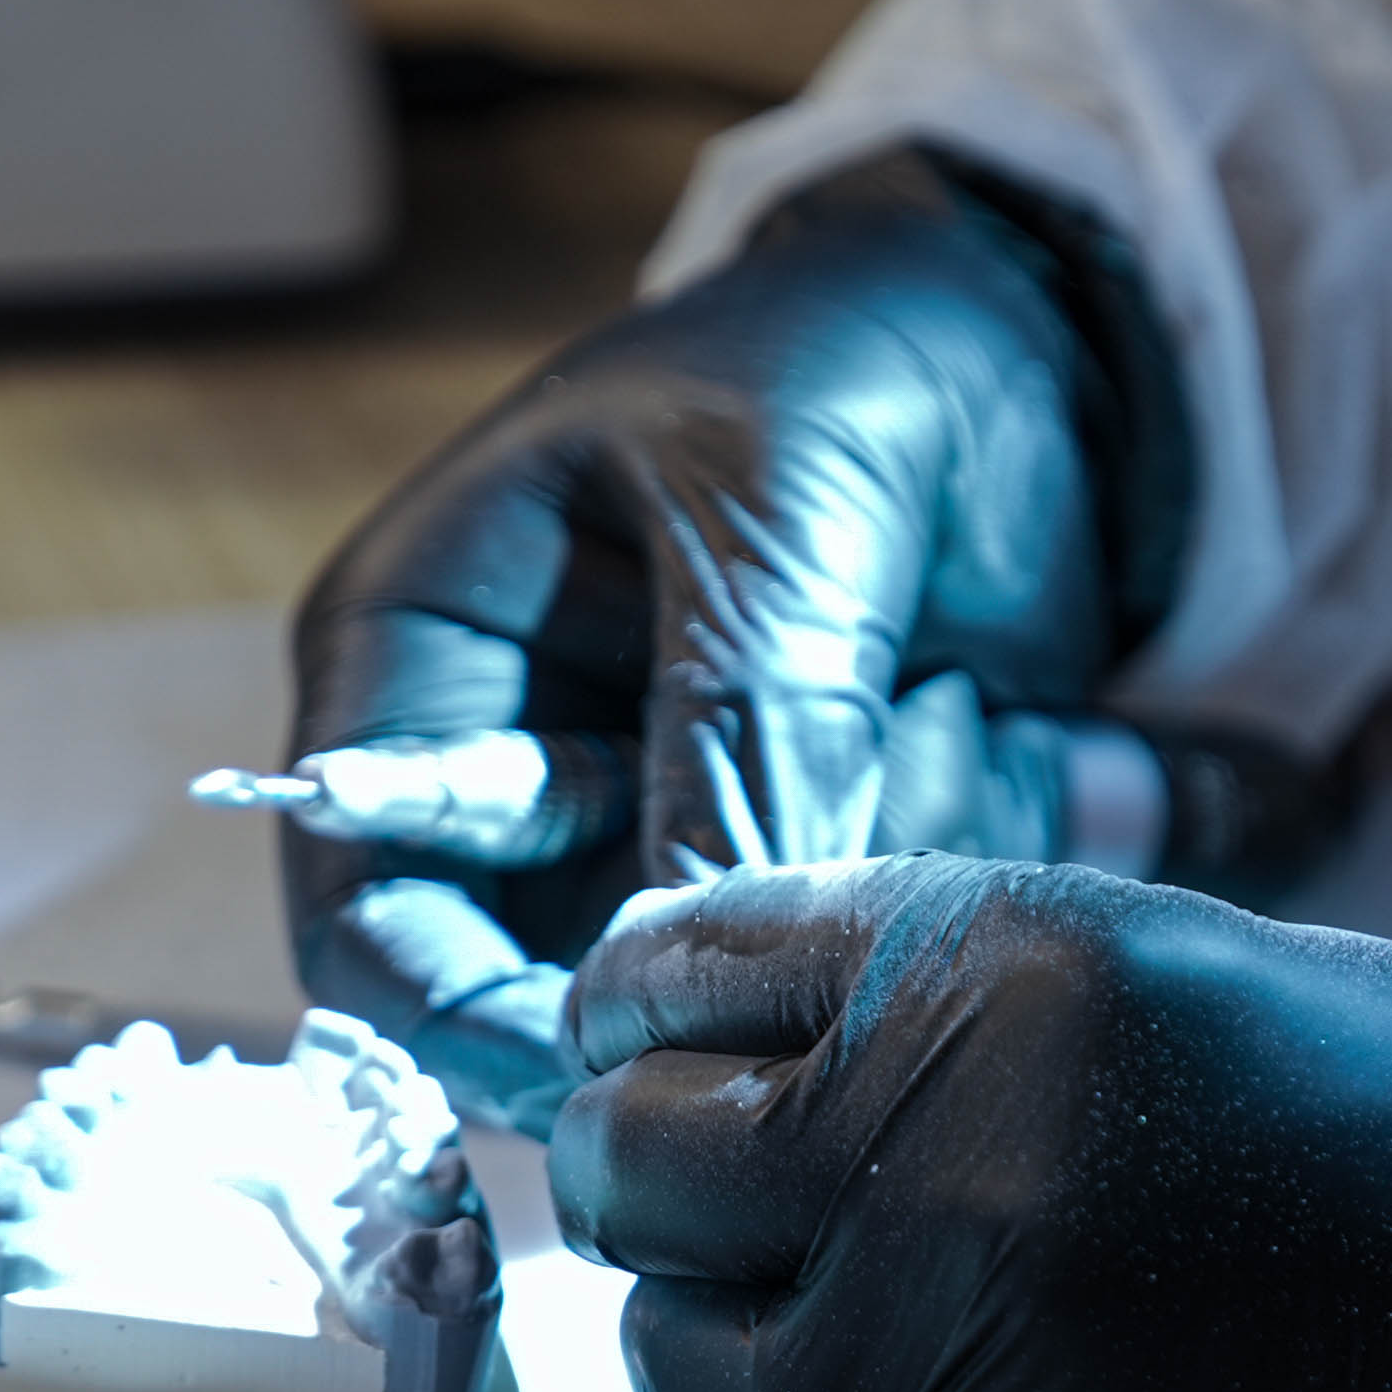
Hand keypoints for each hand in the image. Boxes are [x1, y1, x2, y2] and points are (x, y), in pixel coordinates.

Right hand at [281, 147, 1183, 1132]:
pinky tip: (998, 720)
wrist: (1023, 341)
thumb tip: (681, 951)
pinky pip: (835, 946)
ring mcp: (662, 822)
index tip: (594, 1050)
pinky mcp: (794, 847)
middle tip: (812, 921)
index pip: (367, 901)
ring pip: (702, 979)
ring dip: (838, 885)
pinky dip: (929, 855)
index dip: (450, 1008)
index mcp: (425, 653)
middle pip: (524, 985)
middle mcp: (523, 769)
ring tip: (948, 706)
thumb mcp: (768, 511)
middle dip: (684, 960)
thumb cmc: (836, 363)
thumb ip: (727, 728)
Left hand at [551, 856, 1391, 1391]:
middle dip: (663, 1183)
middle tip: (729, 1215)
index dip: (642, 1017)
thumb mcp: (1223, 986)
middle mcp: (952, 1157)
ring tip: (884, 1344)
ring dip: (747, 1351)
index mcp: (1015, 972)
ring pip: (687, 1362)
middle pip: (637, 1163)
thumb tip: (767, 1036)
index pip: (677, 964)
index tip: (646, 1053)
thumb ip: (979, 1003)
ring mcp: (951, 1374)